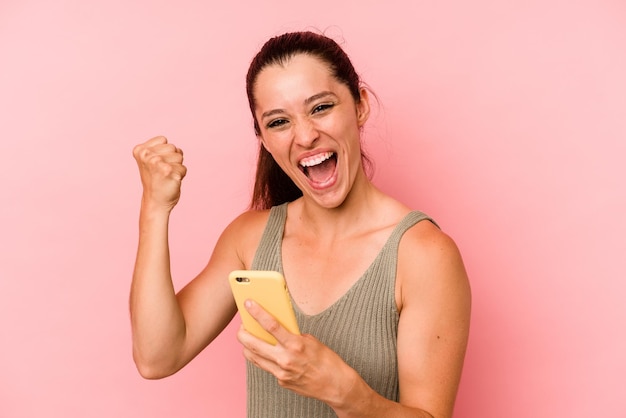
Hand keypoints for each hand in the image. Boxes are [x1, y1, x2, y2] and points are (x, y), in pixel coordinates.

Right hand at [132, 136, 186, 210]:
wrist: (155, 202)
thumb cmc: (156, 181)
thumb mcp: (151, 160)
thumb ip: (161, 149)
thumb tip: (179, 150)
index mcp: (140, 150)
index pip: (164, 140)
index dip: (165, 152)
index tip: (156, 165)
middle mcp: (147, 155)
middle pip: (173, 147)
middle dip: (172, 159)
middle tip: (162, 172)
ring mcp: (156, 162)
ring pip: (179, 156)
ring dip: (177, 167)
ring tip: (166, 176)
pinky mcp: (168, 171)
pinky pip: (183, 168)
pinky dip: (181, 175)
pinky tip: (170, 182)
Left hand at [237, 300, 356, 405]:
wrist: (335, 385)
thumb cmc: (327, 360)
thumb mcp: (311, 341)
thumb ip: (293, 335)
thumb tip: (277, 329)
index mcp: (295, 345)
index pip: (271, 325)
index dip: (257, 313)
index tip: (248, 304)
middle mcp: (285, 359)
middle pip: (254, 344)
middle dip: (243, 333)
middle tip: (241, 326)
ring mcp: (281, 373)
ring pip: (254, 357)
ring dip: (247, 347)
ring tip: (247, 338)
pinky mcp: (281, 381)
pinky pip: (266, 367)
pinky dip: (263, 358)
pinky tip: (264, 352)